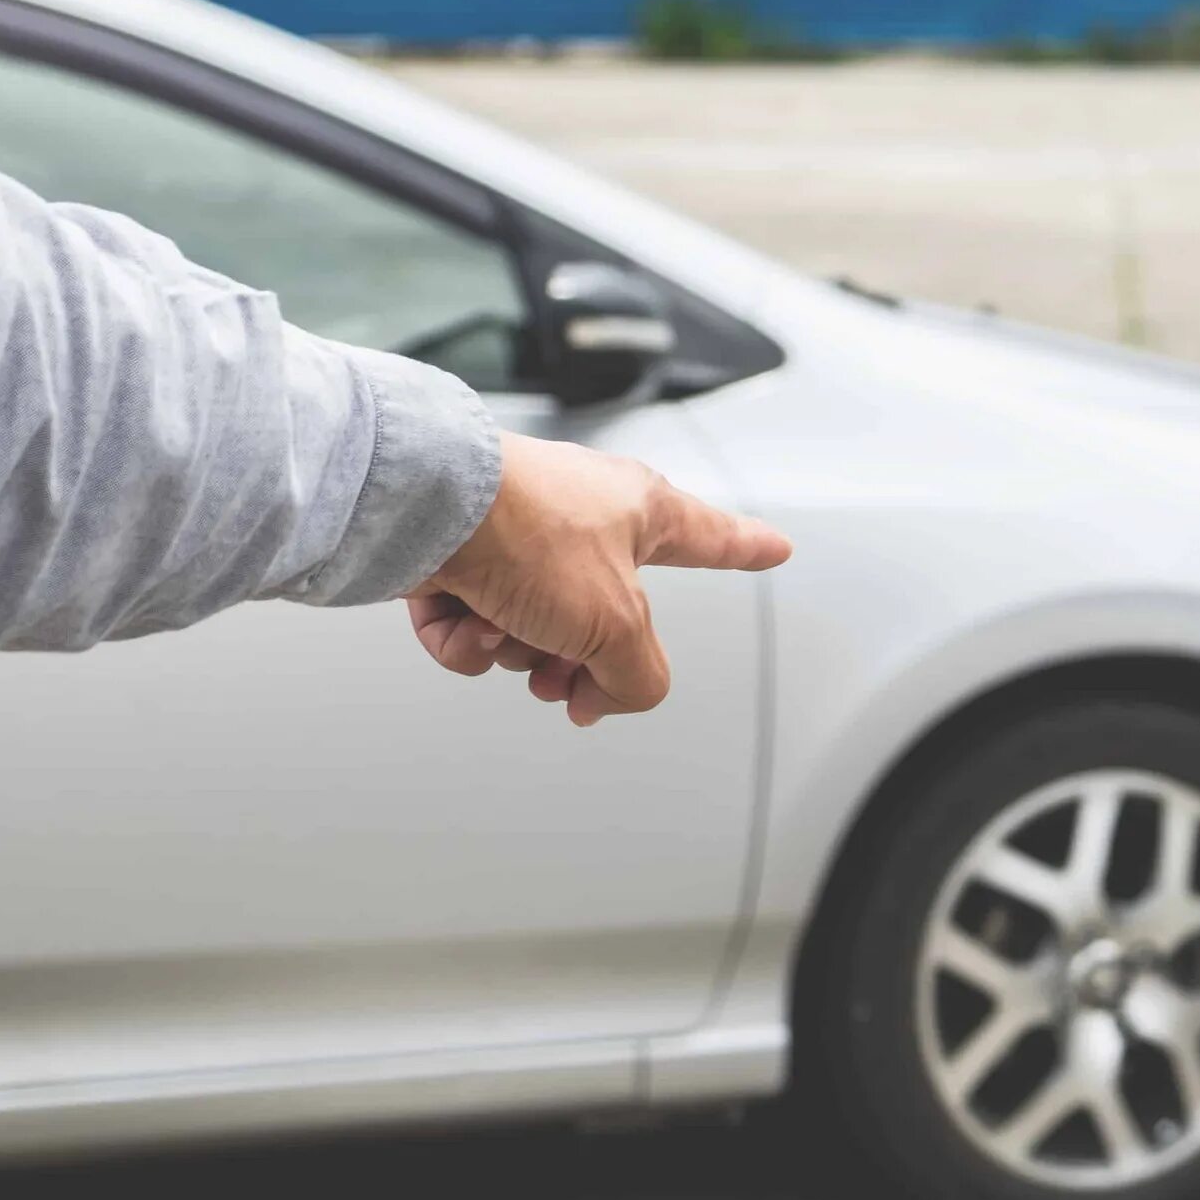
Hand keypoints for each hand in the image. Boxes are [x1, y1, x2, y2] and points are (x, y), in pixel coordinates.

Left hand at [407, 432, 790, 724]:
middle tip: (563, 679)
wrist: (424, 506)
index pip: (710, 539)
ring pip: (532, 630)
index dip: (746, 549)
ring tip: (501, 632)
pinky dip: (465, 637)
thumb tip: (607, 693)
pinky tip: (461, 622)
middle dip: (576, 660)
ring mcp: (515, 538)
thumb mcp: (615, 623)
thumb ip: (638, 675)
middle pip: (603, 619)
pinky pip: (474, 626)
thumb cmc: (525, 529)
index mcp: (639, 511)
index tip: (774, 548)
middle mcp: (580, 520)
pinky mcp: (457, 556)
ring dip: (516, 649)